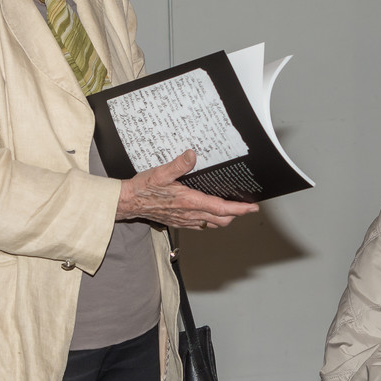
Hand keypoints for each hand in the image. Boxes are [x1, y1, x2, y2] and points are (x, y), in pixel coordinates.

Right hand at [116, 149, 258, 228]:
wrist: (128, 203)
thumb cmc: (143, 189)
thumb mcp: (159, 173)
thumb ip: (178, 165)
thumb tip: (192, 155)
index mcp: (189, 201)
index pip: (220, 208)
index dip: (239, 209)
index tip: (252, 207)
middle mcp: (190, 214)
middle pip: (221, 219)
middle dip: (236, 214)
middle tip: (246, 205)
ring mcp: (185, 220)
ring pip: (212, 224)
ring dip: (225, 217)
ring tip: (233, 208)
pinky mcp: (179, 222)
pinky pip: (201, 225)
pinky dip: (211, 220)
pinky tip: (210, 211)